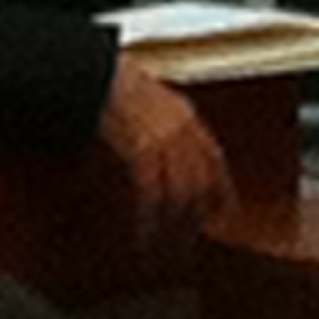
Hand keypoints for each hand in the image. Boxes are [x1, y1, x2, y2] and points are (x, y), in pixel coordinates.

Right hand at [99, 59, 232, 232]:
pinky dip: (149, 218)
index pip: (214, 159)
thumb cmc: (114, 84)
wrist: (95, 74)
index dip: (221, 189)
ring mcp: (164, 139)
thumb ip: (165, 122)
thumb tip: (169, 152)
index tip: (223, 212)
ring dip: (173, 223)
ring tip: (164, 244)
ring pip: (180, 192)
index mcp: (185, 115)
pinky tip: (144, 232)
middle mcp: (182, 128)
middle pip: (200, 181)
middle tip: (190, 238)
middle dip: (197, 214)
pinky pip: (151, 194)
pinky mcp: (141, 150)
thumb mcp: (150, 97)